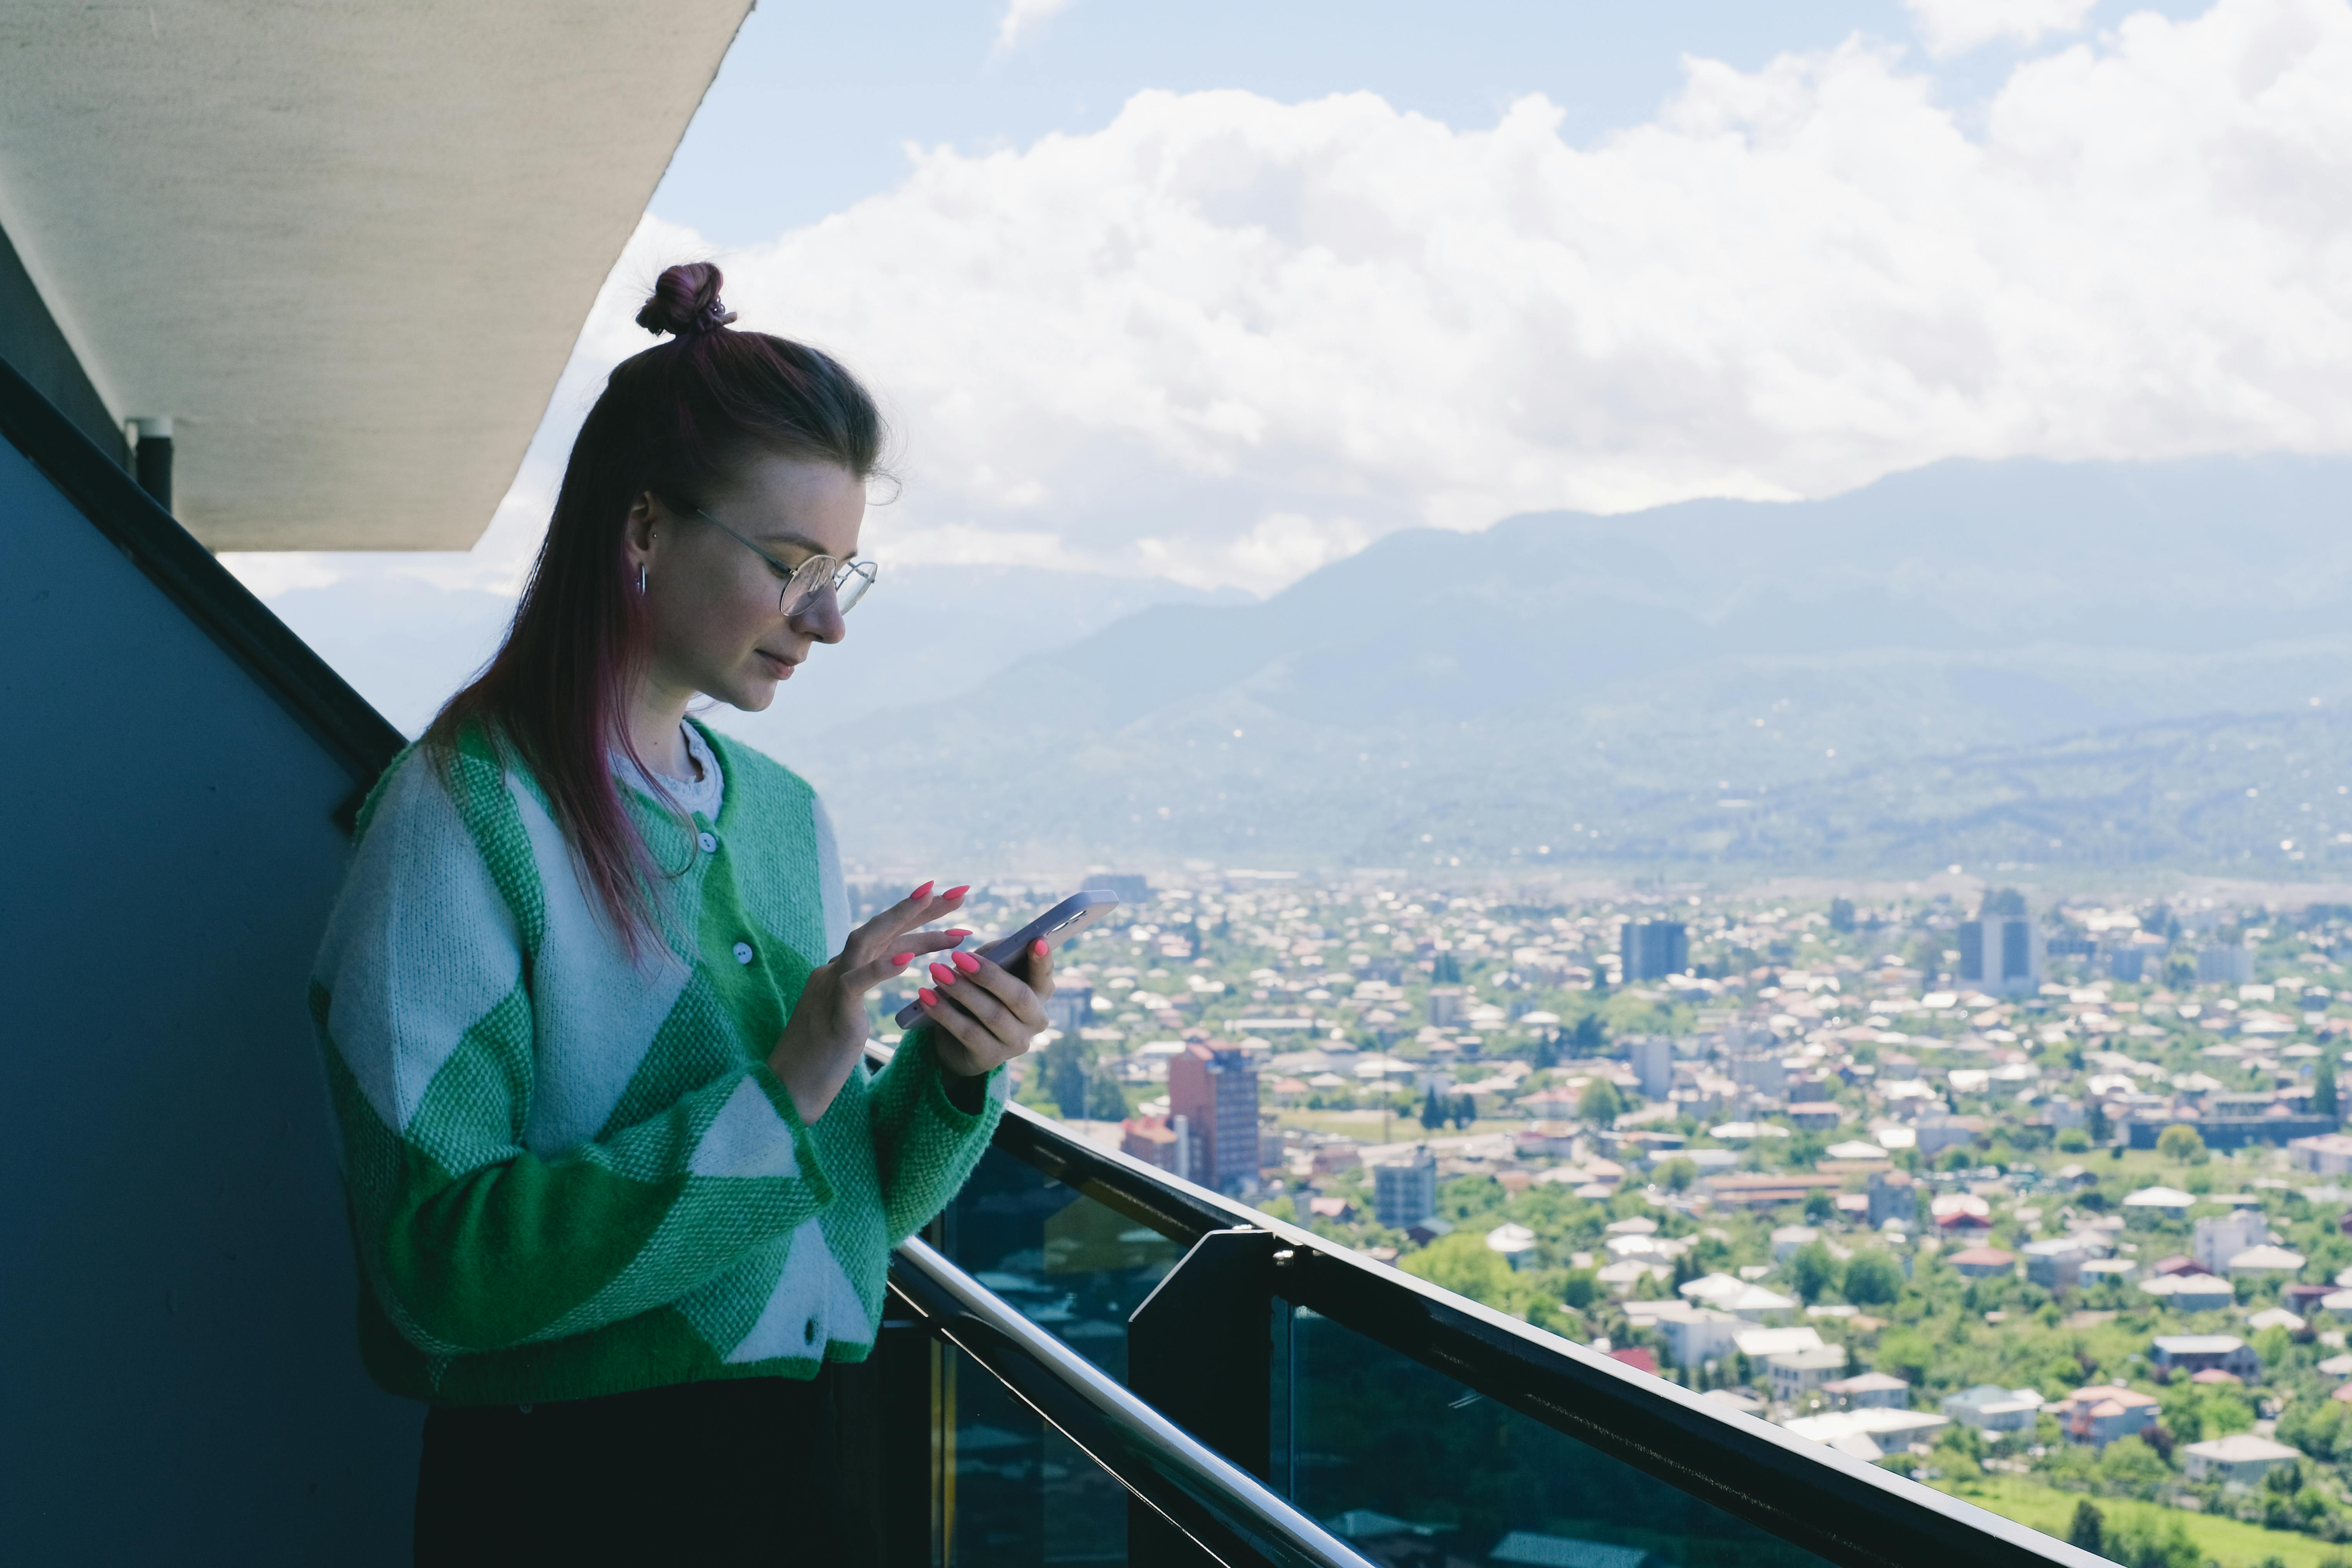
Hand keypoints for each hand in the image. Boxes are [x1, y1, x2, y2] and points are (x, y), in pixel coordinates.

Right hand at [767, 880, 969, 1122]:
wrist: (789, 1089)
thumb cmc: (821, 1059)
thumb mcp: (845, 1015)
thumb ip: (859, 989)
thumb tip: (886, 968)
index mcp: (839, 972)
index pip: (883, 937)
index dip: (917, 919)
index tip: (951, 905)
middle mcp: (834, 971)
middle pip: (879, 929)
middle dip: (919, 908)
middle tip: (960, 890)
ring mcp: (830, 987)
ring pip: (865, 941)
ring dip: (903, 919)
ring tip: (935, 900)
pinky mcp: (834, 1011)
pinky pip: (856, 982)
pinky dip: (881, 967)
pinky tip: (907, 959)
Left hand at [917, 938, 1055, 1079]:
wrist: (958, 1042)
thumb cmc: (978, 994)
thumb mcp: (986, 973)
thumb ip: (994, 956)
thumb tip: (992, 947)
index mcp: (1039, 993)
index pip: (1045, 975)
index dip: (1043, 959)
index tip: (1036, 940)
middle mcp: (1035, 1020)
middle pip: (1018, 996)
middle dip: (988, 975)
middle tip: (958, 957)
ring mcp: (1016, 1042)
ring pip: (992, 1014)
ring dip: (961, 991)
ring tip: (937, 972)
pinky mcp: (991, 1057)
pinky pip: (968, 1033)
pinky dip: (945, 1013)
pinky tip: (926, 997)